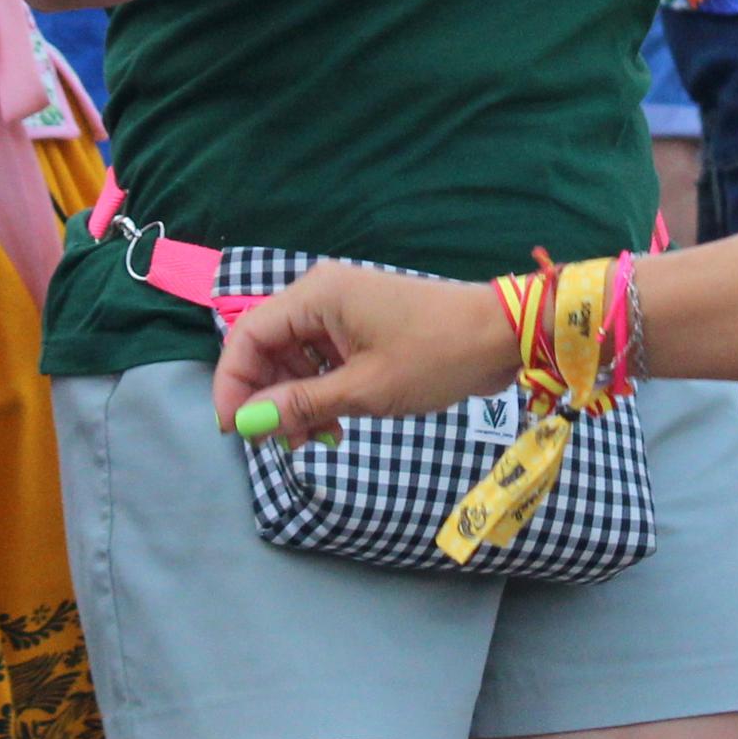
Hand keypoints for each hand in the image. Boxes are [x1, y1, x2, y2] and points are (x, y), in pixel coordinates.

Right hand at [212, 260, 519, 443]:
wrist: (503, 337)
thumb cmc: (437, 355)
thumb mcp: (365, 389)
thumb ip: (302, 404)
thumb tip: (248, 423)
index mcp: (316, 295)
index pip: (248, 335)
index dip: (234, 384)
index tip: (235, 430)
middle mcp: (322, 294)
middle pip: (268, 347)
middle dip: (269, 398)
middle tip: (283, 444)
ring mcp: (344, 309)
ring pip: (295, 357)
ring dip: (297, 400)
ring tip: (316, 440)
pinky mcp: (363, 327)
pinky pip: (323, 359)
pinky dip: (322, 392)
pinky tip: (334, 425)